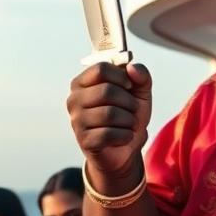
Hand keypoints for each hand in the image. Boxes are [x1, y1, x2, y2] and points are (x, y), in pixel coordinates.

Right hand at [67, 62, 152, 180]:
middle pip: (107, 91)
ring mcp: (76, 121)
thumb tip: (131, 67)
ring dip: (129, 120)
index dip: (122, 77)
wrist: (126, 148)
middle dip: (129, 102)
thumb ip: (141, 75)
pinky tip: (125, 137)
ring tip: (129, 124)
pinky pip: (109, 134)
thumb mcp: (139, 93)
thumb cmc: (128, 115)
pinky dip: (125, 136)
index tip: (129, 87)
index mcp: (82, 83)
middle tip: (133, 110)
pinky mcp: (84, 140)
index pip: (101, 69)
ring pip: (110, 114)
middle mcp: (74, 100)